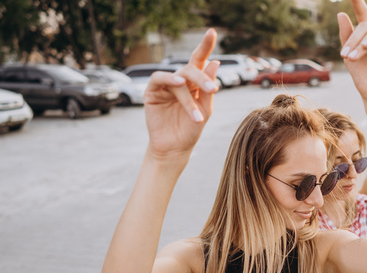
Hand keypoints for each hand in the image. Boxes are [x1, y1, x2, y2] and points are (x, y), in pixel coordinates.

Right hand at [144, 28, 219, 160]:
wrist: (175, 148)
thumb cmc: (191, 130)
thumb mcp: (205, 110)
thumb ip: (209, 88)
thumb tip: (214, 62)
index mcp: (195, 84)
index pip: (201, 61)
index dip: (205, 45)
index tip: (212, 31)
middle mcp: (181, 81)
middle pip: (192, 68)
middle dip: (203, 78)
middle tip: (213, 89)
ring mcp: (166, 86)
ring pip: (179, 78)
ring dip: (190, 96)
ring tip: (198, 115)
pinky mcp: (152, 92)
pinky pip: (160, 78)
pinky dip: (170, 80)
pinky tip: (179, 85)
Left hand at [337, 0, 366, 107]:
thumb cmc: (363, 78)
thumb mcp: (350, 56)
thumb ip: (346, 36)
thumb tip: (341, 14)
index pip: (363, 15)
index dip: (358, 3)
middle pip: (364, 25)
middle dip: (352, 39)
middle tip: (345, 55)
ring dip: (360, 43)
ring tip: (353, 57)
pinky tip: (366, 47)